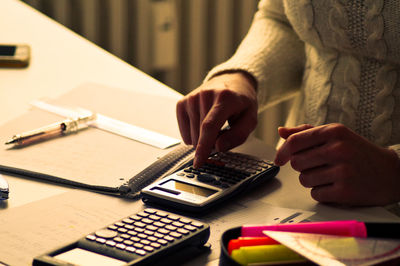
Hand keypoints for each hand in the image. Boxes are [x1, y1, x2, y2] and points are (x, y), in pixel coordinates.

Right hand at [176, 72, 257, 167]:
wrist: (232, 83)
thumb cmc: (241, 103)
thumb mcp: (250, 119)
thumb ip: (238, 135)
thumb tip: (218, 147)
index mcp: (225, 98)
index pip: (209, 126)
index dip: (203, 146)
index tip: (198, 161)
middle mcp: (205, 95)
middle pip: (200, 134)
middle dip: (211, 143)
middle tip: (222, 133)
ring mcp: (192, 98)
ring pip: (191, 135)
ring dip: (202, 139)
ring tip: (215, 126)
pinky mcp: (182, 102)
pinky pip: (183, 131)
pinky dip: (193, 135)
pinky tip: (202, 126)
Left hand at [274, 123, 399, 205]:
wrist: (391, 173)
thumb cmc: (358, 152)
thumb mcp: (336, 135)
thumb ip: (306, 132)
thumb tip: (281, 131)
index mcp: (334, 131)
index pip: (295, 141)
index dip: (282, 152)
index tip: (279, 159)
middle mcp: (338, 149)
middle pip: (296, 163)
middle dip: (302, 167)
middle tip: (319, 166)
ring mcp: (343, 170)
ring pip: (304, 179)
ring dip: (311, 180)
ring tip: (329, 175)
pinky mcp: (345, 191)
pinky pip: (315, 194)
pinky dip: (321, 193)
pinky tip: (335, 186)